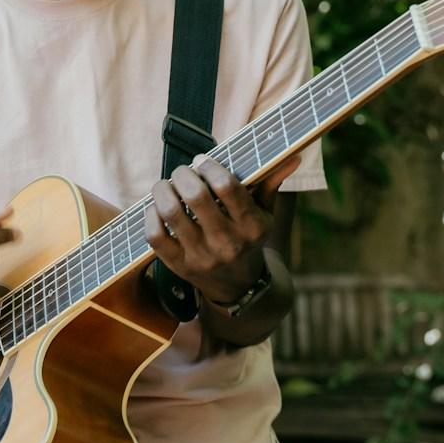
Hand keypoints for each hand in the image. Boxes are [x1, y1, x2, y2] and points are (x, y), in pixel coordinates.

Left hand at [145, 154, 299, 303]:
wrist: (238, 286)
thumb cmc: (249, 238)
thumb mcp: (265, 214)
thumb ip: (272, 183)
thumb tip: (293, 157)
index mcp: (252, 226)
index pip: (227, 186)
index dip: (209, 167)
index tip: (202, 161)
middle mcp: (227, 243)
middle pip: (196, 196)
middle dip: (183, 174)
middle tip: (182, 172)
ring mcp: (202, 256)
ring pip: (171, 212)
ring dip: (163, 190)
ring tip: (166, 186)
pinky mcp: (179, 265)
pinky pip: (155, 235)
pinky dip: (150, 215)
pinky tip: (156, 207)